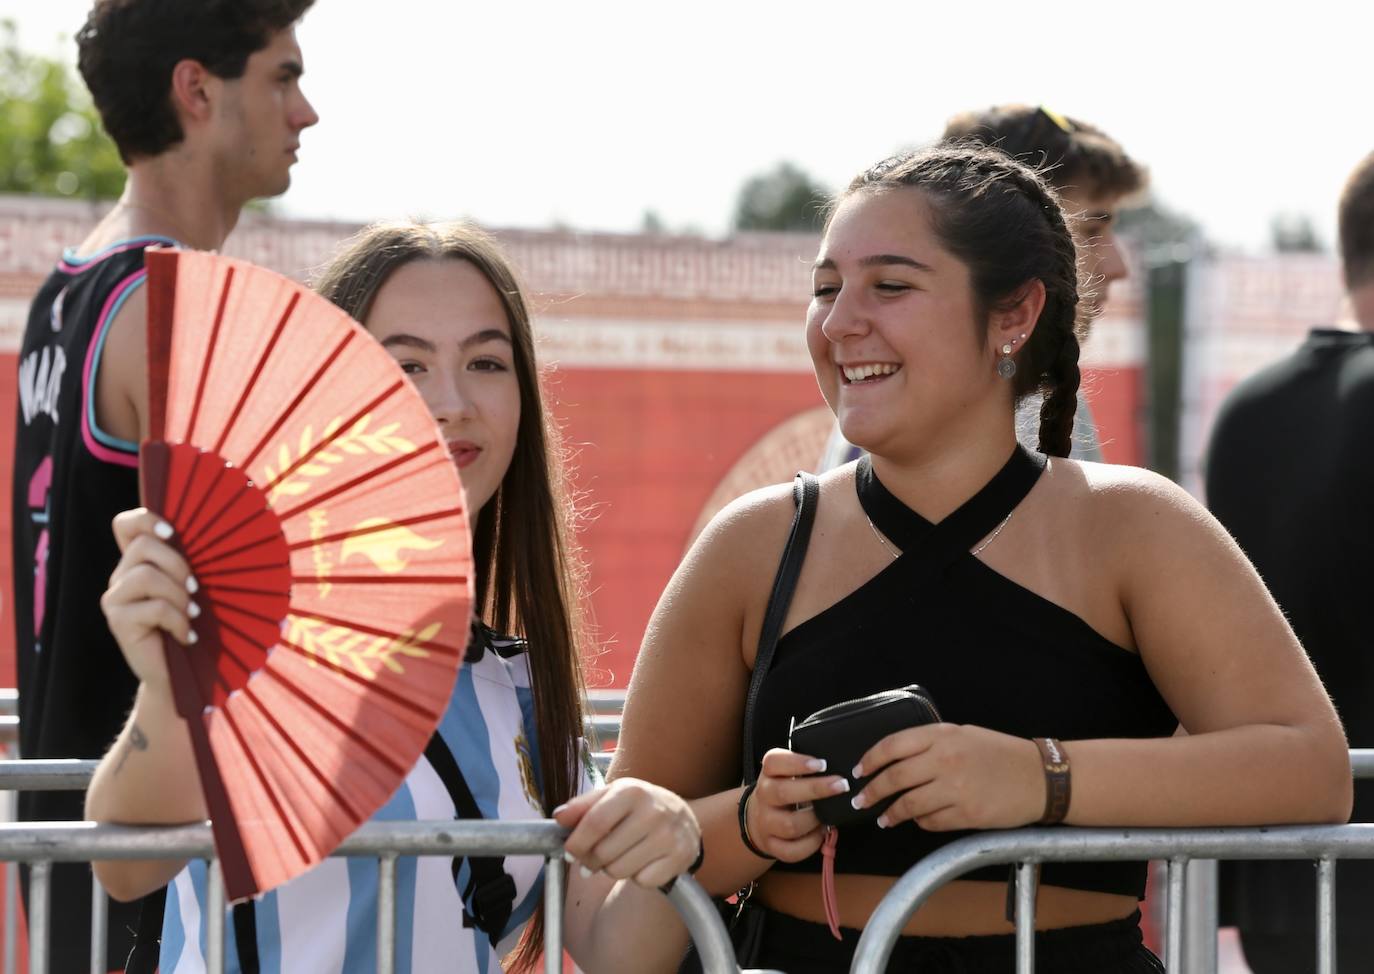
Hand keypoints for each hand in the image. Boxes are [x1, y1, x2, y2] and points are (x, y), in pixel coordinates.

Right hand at [101, 508, 197, 693]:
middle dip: (178, 564)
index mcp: (137, 563)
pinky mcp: (118, 621)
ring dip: (178, 596)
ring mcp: (115, 599)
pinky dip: (179, 621)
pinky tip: (186, 635)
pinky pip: (155, 607)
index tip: (172, 532)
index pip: (124, 524)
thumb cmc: (191, 623)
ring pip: (147, 576)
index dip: (145, 519)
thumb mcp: (190, 587)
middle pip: (143, 547)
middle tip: (194, 590)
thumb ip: (186, 563)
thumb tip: (210, 534)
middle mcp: (120, 577)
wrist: (178, 671)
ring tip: (190, 615)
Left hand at [554, 778, 700, 889]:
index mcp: (632, 792)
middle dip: (591, 861)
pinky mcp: (680, 858)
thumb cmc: (638, 807)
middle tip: (595, 858)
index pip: (595, 823)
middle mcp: (653, 812)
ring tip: (621, 856)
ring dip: (612, 869)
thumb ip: (582, 806)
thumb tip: (558, 818)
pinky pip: (642, 881)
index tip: (570, 852)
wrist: (683, 817)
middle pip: (603, 853)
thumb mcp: (611, 796)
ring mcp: (669, 836)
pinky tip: (643, 862)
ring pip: (619, 871)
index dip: (577, 843)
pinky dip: (637, 877)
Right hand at [745, 748, 850, 861]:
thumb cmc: (785, 790)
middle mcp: (763, 796)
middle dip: (815, 789)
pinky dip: (811, 844)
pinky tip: (821, 833)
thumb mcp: (787, 773)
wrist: (758, 820)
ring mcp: (765, 822)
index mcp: (768, 773)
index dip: (797, 762)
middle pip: (782, 792)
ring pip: (789, 825)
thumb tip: (839, 765)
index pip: (774, 762)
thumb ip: (807, 767)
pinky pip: (791, 851)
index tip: (822, 764)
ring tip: (830, 815)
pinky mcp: (771, 846)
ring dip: (815, 820)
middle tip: (841, 785)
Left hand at [850, 724, 1044, 830]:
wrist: (1040, 778)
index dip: (869, 760)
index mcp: (942, 735)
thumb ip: (930, 744)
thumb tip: (895, 759)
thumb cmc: (1000, 753)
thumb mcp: (963, 735)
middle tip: (860, 800)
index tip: (858, 771)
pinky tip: (917, 820)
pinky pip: (931, 822)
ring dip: (891, 814)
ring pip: (909, 805)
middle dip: (872, 792)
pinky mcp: (967, 814)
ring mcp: (956, 788)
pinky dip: (920, 822)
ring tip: (884, 818)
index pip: (892, 746)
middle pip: (894, 778)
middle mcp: (945, 760)